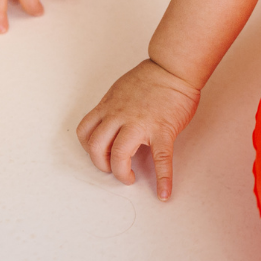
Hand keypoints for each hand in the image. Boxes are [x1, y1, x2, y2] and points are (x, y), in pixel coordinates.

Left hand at [76, 59, 200, 199]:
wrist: (174, 67)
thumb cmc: (152, 76)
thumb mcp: (122, 88)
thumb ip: (114, 107)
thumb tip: (112, 124)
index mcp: (110, 106)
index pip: (85, 131)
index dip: (88, 147)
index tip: (98, 153)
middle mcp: (120, 116)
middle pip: (96, 147)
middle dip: (101, 164)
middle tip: (113, 168)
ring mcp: (140, 124)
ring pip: (118, 155)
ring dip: (121, 172)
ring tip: (129, 177)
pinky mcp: (162, 130)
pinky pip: (160, 158)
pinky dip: (163, 179)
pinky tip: (164, 192)